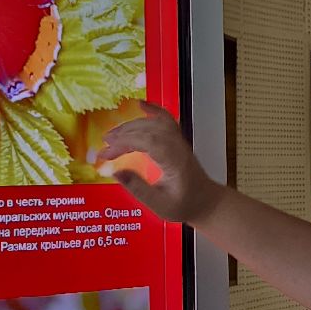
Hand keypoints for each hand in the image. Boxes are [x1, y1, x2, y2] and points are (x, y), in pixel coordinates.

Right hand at [95, 101, 224, 223]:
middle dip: (124, 135)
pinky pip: (166, 120)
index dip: (125, 143)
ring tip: (111, 135)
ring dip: (131, 126)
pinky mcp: (177, 139)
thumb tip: (115, 172)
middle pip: (149, 130)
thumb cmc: (184, 205)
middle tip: (104, 145)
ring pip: (154, 124)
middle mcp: (178, 146)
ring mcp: (179, 141)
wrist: (206, 201)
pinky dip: (153, 110)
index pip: (149, 143)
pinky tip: (140, 104)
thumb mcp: (159, 205)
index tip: (107, 154)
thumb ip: (138, 189)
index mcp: (175, 162)